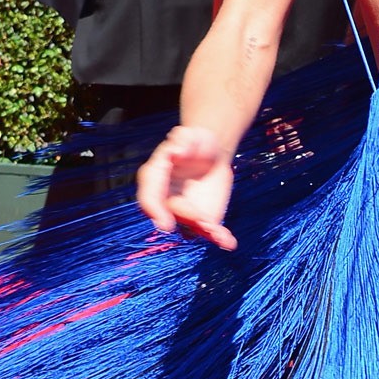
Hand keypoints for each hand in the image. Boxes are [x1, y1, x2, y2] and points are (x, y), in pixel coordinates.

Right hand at [136, 125, 236, 249]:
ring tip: (220, 235)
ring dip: (205, 232)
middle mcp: (166, 199)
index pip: (149, 198)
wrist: (210, 155)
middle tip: (205, 220)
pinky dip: (219, 237)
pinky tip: (229, 243)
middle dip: (187, 218)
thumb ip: (181, 139)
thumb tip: (176, 150)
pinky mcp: (202, 218)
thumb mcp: (188, 135)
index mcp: (155, 178)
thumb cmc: (194, 142)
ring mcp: (183, 211)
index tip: (166, 224)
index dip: (155, 211)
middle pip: (172, 214)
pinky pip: (209, 230)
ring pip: (191, 226)